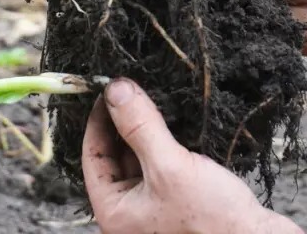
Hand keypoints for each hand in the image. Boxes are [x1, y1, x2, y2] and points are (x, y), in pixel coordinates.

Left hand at [82, 78, 302, 233]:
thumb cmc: (213, 222)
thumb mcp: (169, 167)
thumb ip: (139, 127)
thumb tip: (114, 90)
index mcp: (114, 212)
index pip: (93, 156)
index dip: (99, 119)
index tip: (108, 89)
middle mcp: (130, 213)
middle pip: (116, 155)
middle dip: (124, 122)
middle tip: (133, 87)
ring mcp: (155, 208)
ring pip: (142, 157)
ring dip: (146, 129)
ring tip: (154, 97)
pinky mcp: (180, 201)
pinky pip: (164, 164)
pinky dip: (166, 142)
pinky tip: (176, 121)